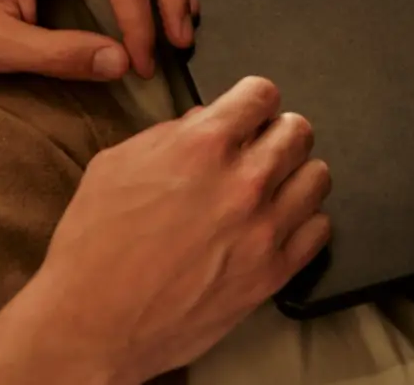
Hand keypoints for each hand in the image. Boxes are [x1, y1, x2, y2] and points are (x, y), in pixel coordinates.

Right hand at [1, 77, 331, 382]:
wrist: (94, 319)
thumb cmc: (96, 243)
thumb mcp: (119, 162)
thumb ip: (170, 134)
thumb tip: (203, 122)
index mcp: (202, 145)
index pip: (261, 94)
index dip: (255, 98)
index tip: (252, 108)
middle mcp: (242, 181)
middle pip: (298, 131)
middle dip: (279, 130)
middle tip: (264, 143)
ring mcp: (262, 230)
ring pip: (317, 177)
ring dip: (296, 173)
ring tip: (277, 182)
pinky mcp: (271, 275)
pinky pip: (319, 230)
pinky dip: (305, 220)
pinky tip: (282, 222)